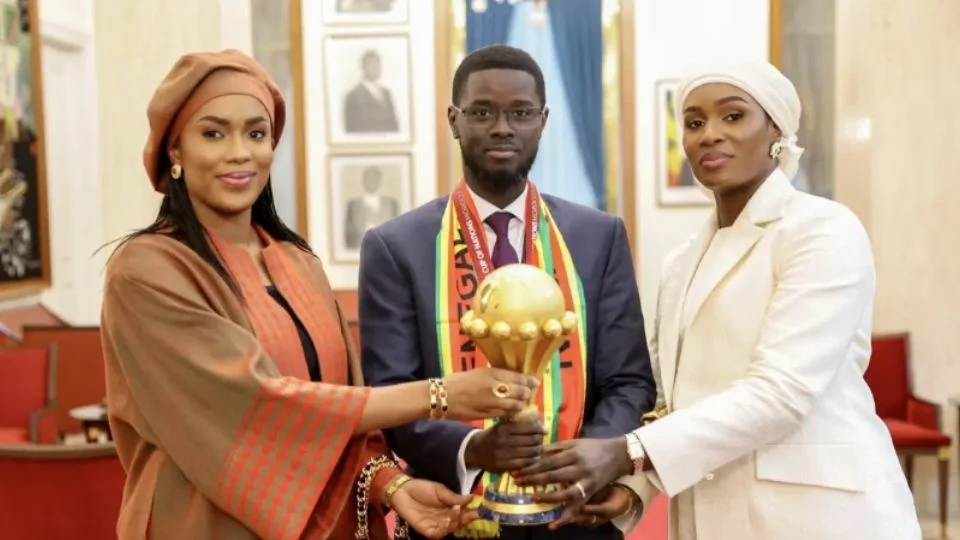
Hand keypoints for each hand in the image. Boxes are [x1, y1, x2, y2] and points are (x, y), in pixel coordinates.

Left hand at [390, 479, 478, 538]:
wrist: (403, 491)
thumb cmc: (422, 488)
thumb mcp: (439, 490)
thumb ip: (453, 497)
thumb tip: (472, 497)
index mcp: (451, 507)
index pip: (465, 512)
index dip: (473, 512)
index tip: (481, 509)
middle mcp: (446, 518)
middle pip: (460, 522)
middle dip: (467, 518)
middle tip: (472, 512)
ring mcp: (437, 525)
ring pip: (451, 529)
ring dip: (456, 522)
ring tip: (457, 511)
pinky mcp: (426, 530)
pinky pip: (438, 534)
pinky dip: (444, 530)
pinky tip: (447, 520)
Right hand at [442, 368, 538, 420]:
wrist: (442, 397)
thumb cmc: (458, 382)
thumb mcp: (478, 373)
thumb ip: (495, 376)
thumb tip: (511, 379)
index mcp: (492, 373)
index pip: (518, 377)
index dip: (529, 381)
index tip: (534, 382)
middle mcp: (495, 387)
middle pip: (521, 391)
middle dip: (527, 394)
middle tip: (528, 394)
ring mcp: (492, 401)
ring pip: (516, 405)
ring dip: (521, 405)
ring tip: (521, 404)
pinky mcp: (488, 414)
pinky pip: (506, 414)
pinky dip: (511, 413)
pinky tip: (511, 411)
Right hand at [464, 420, 545, 472]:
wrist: (475, 451)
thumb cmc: (493, 436)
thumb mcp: (501, 425)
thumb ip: (517, 423)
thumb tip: (539, 421)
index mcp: (503, 428)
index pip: (527, 427)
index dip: (539, 428)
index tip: (544, 430)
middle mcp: (503, 440)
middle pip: (531, 440)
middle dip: (539, 440)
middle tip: (541, 439)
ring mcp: (503, 454)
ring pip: (529, 452)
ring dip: (537, 451)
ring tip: (539, 448)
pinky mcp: (503, 466)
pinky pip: (524, 463)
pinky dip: (531, 461)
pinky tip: (533, 458)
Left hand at [512, 437, 632, 527]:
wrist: (619, 454)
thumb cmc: (594, 446)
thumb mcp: (575, 442)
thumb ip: (556, 448)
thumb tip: (536, 453)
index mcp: (573, 453)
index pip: (548, 461)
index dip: (531, 466)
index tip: (517, 470)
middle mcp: (579, 468)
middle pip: (553, 475)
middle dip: (533, 479)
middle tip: (517, 482)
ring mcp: (586, 482)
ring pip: (566, 493)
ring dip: (548, 498)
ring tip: (533, 499)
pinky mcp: (591, 493)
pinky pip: (578, 507)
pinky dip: (566, 518)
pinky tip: (553, 525)